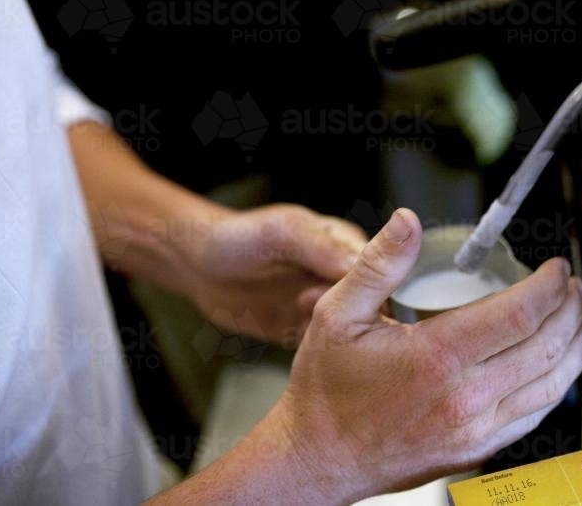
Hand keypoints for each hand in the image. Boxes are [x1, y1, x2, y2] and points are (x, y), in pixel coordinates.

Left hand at [185, 204, 368, 347]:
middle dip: (354, 315)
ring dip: (336, 334)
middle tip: (316, 310)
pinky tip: (303, 342)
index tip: (350, 296)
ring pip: (354, 330)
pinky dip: (321, 349)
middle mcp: (342, 274)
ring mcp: (326, 304)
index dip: (373, 287)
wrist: (198, 266)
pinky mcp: (308, 328)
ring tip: (303, 321)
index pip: (383, 269)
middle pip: (374, 304)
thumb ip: (321, 246)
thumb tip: (361, 265)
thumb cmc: (237, 238)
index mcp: (345, 243)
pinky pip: (329, 346)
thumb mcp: (281, 232)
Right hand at [268, 208, 581, 502]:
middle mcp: (463, 398)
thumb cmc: (327, 390)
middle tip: (573, 288)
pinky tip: (558, 368)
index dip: (549, 286)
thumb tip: (406, 223)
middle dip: (570, 310)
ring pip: (551, 386)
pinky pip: (534, 417)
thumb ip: (379, 265)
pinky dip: (557, 386)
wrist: (319, 458)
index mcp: (435, 358)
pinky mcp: (477, 450)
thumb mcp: (337, 313)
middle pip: (545, 347)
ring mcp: (474, 429)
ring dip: (575, 348)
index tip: (556, 269)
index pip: (519, 315)